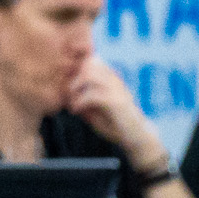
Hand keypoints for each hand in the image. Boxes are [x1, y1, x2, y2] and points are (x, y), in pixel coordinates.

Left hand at [65, 57, 164, 171]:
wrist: (136, 138)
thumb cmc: (113, 123)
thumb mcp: (92, 109)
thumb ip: (80, 98)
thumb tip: (61, 90)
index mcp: (110, 78)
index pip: (91, 59)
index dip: (74, 69)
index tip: (65, 87)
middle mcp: (115, 80)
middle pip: (89, 63)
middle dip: (72, 77)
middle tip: (66, 94)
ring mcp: (117, 89)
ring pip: (90, 75)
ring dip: (74, 87)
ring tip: (70, 102)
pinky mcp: (117, 102)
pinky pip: (92, 94)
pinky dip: (79, 102)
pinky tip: (75, 111)